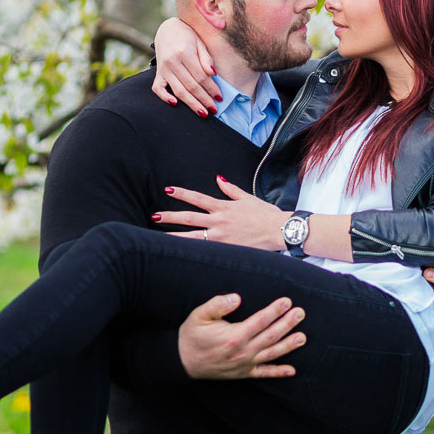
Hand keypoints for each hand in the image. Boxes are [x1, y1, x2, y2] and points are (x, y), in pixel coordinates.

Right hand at [151, 18, 221, 116]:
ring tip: (203, 113)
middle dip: (204, 100)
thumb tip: (213, 74)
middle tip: (214, 110)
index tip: (220, 98)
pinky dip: (164, 97)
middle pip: (191, 86)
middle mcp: (172, 62)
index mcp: (184, 53)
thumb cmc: (188, 35)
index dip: (211, 89)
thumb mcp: (199, 41)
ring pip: (178, 90)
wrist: (167, 28)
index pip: (200, 76)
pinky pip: (158, 88)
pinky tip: (175, 104)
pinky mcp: (158, 73)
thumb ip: (206, 58)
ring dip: (191, 104)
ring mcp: (163, 68)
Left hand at [155, 177, 289, 250]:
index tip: (168, 190)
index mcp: (224, 207)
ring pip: (192, 238)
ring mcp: (221, 237)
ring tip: (159, 239)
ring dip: (175, 237)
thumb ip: (230, 190)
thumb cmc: (266, 215)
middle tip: (154, 217)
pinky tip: (180, 254)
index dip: (181, 193)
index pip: (197, 198)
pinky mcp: (226, 250)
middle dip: (170, 217)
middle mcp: (219, 222)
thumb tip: (218, 178)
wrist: (279, 230)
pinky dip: (193, 252)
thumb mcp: (248, 198)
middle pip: (189, 218)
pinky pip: (205, 250)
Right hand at [179, 294, 306, 378]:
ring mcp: (245, 364)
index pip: (260, 321)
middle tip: (301, 313)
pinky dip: (278, 372)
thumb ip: (217, 304)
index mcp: (234, 336)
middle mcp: (243, 352)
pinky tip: (292, 371)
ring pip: (272, 354)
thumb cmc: (192, 336)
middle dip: (287, 324)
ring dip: (289, 345)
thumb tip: (236, 298)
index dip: (275, 311)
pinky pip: (264, 373)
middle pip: (270, 336)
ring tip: (303, 337)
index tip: (287, 302)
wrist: (183, 362)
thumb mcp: (199, 315)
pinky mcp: (243, 373)